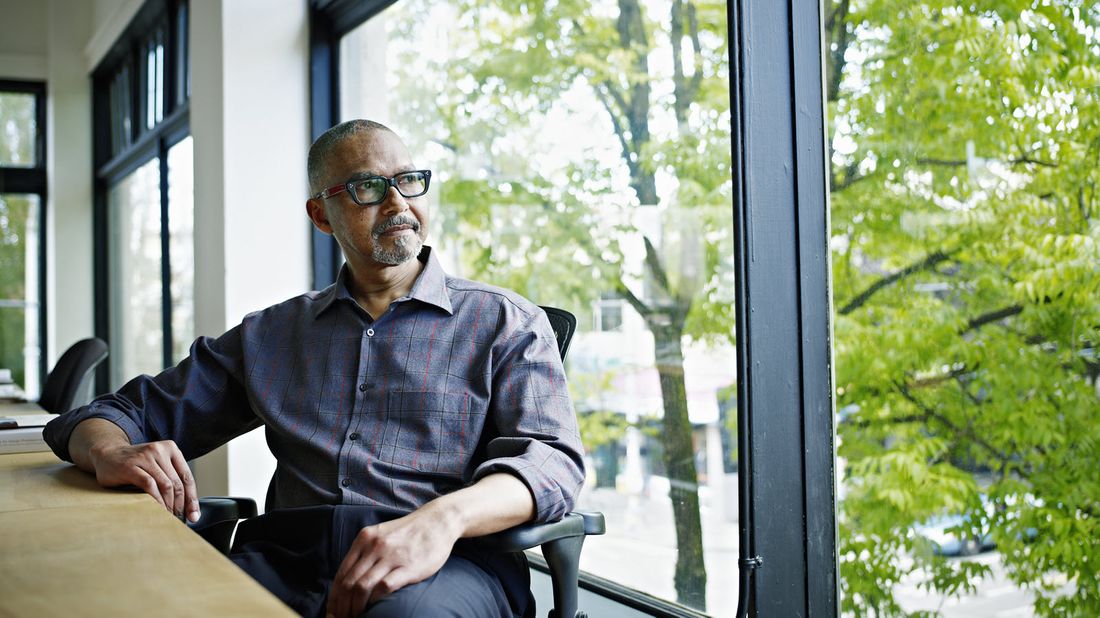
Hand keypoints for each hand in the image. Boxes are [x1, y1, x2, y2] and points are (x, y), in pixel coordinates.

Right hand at [89, 439, 198, 522]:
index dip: (192, 498)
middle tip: (179, 519)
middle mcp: (160, 450)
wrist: (106, 454)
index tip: (194, 516)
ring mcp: (145, 457)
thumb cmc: (135, 465)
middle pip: (177, 483)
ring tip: (168, 517)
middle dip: (181, 504)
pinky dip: (156, 500)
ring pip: (166, 485)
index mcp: (170, 448)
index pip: (187, 477)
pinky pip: (150, 485)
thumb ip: (170, 477)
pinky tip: (156, 511)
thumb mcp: (156, 465)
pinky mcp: (131, 466)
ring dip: (169, 505)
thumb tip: (188, 505)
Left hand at [326, 505, 460, 617]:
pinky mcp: (408, 566)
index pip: (341, 574)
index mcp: (364, 539)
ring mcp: (391, 556)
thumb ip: (365, 552)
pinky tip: (374, 607)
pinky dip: (375, 600)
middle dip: (342, 606)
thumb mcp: (381, 534)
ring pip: (363, 586)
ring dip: (356, 607)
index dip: (334, 597)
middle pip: (349, 583)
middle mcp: (374, 546)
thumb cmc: (409, 532)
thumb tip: (348, 579)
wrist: (438, 521)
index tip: (332, 611)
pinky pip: (385, 586)